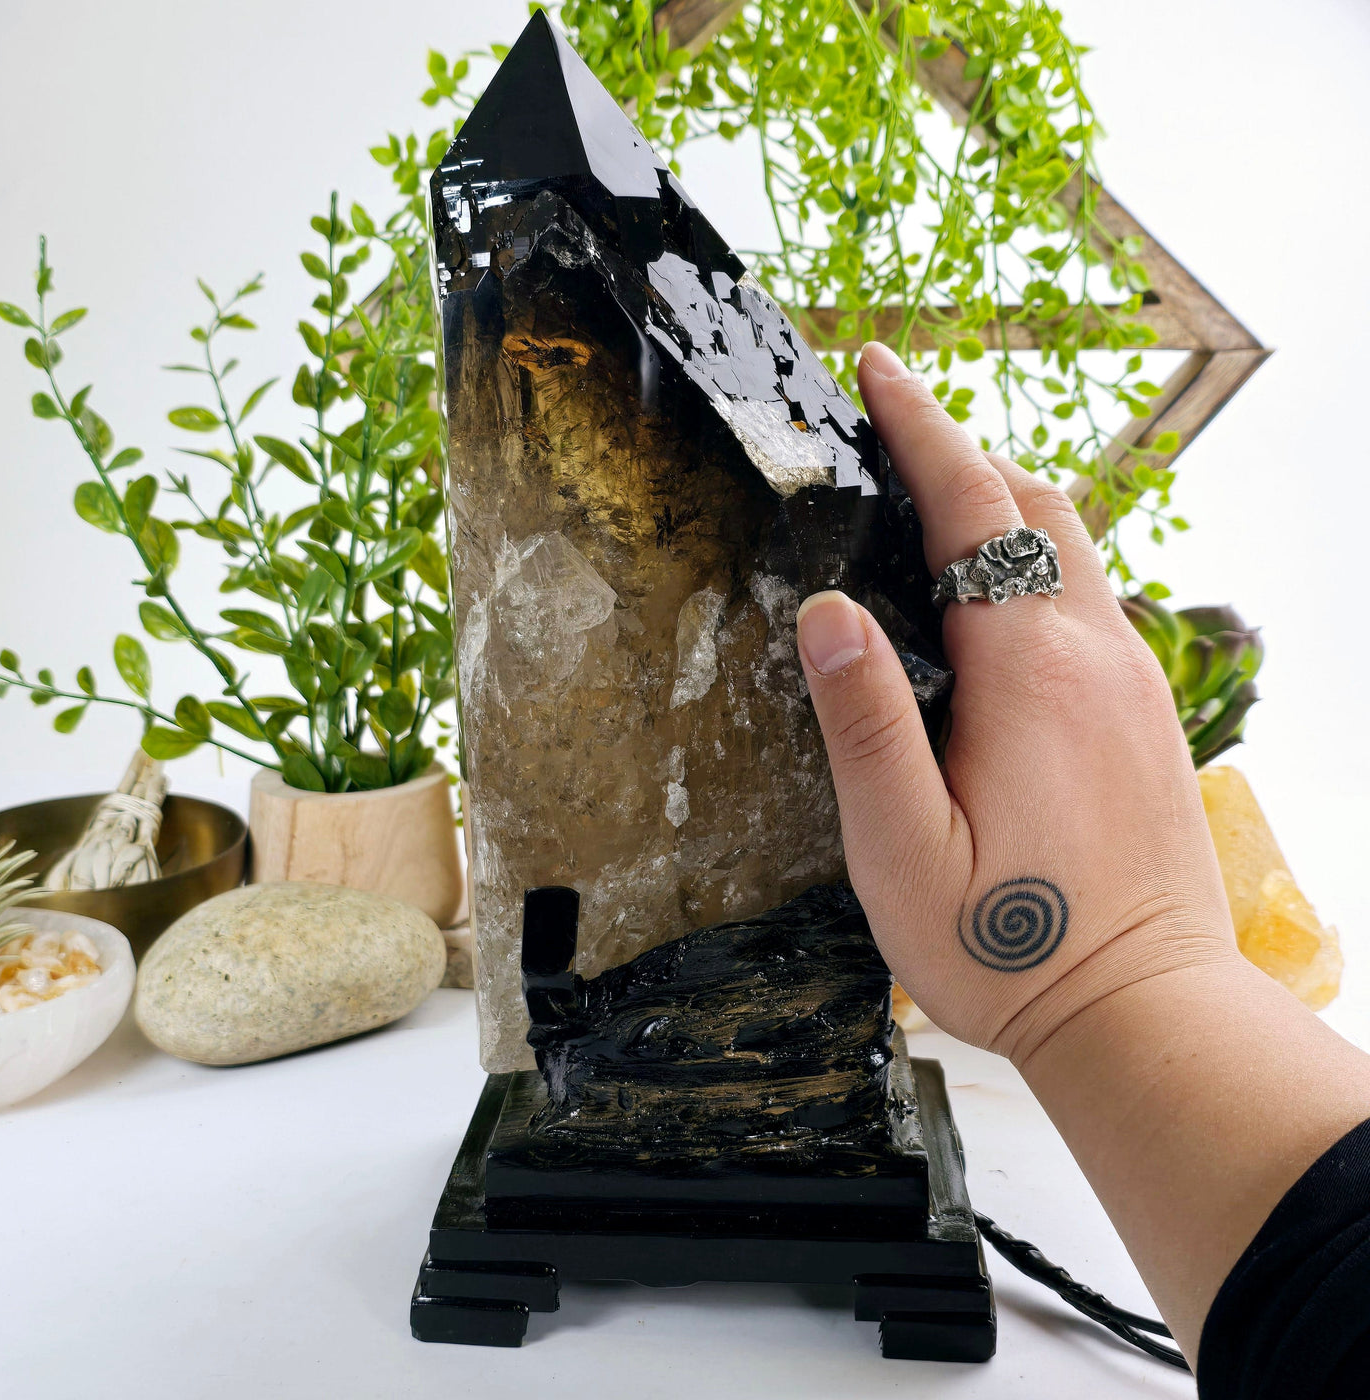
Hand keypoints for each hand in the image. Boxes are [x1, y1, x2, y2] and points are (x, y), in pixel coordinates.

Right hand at [796, 340, 1237, 1064]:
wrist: (1144, 1015)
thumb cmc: (1012, 945)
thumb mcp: (902, 849)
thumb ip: (866, 722)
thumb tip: (826, 610)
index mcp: (1030, 671)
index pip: (973, 506)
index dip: (920, 426)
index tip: (877, 369)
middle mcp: (1097, 656)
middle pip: (1036, 503)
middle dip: (962, 451)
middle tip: (889, 434)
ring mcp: (1135, 685)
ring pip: (1073, 547)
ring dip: (1004, 505)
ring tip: (932, 505)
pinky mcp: (1147, 718)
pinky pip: (1091, 600)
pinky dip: (1037, 563)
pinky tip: (993, 605)